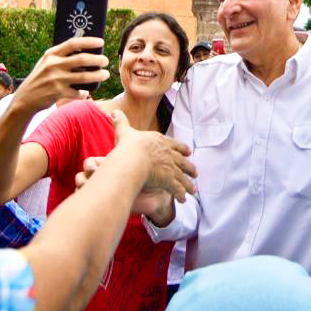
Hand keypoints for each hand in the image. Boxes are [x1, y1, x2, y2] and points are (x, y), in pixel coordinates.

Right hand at [13, 37, 109, 111]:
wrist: (25, 98)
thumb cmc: (40, 78)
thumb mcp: (47, 63)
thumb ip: (61, 56)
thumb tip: (85, 50)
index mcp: (51, 54)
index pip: (73, 43)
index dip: (89, 41)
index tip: (101, 42)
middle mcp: (53, 65)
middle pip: (82, 59)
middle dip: (98, 60)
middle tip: (106, 61)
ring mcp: (55, 79)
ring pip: (84, 76)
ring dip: (98, 76)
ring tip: (105, 75)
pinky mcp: (57, 92)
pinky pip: (78, 93)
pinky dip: (84, 93)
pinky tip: (87, 92)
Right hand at [75, 111, 196, 222]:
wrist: (132, 159)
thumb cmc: (128, 145)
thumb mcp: (124, 131)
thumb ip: (121, 122)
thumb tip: (115, 111)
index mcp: (160, 141)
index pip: (174, 144)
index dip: (181, 149)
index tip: (188, 151)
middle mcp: (168, 154)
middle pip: (182, 161)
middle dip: (189, 168)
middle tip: (195, 172)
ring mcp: (170, 167)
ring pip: (182, 177)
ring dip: (188, 184)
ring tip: (193, 190)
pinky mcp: (168, 180)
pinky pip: (176, 188)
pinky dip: (180, 194)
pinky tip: (183, 199)